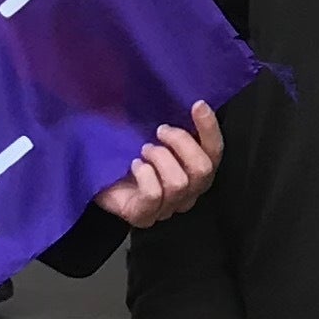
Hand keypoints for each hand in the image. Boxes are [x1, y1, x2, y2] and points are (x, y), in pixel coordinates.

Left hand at [92, 102, 223, 228]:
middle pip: (203, 169)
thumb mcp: (157, 141)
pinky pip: (154, 194)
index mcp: (196, 172)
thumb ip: (174, 130)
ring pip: (179, 183)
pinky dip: (145, 174)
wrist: (103, 190)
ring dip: (160, 158)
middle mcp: (188, 193)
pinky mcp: (145, 216)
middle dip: (182, 143)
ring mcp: (167, 208)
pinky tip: (135, 165)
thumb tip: (186, 103)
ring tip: (145, 149)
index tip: (197, 104)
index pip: (215, 152)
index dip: (210, 128)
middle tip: (160, 130)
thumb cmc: (134, 160)